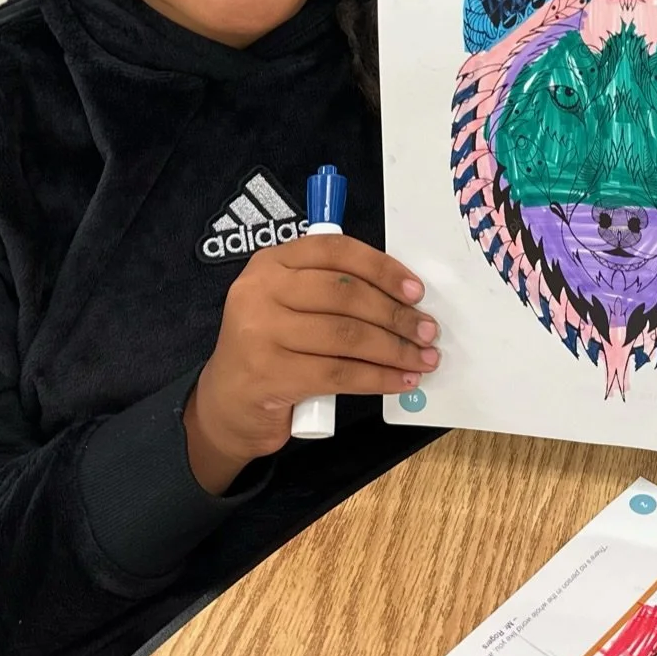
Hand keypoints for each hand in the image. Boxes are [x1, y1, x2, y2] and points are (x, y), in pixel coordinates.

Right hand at [183, 236, 437, 490]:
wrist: (229, 404)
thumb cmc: (273, 347)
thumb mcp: (291, 305)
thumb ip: (332, 288)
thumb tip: (403, 295)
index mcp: (271, 262)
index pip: (335, 251)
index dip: (382, 268)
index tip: (416, 291)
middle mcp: (260, 290)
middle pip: (345, 294)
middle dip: (395, 314)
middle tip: (428, 330)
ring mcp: (261, 332)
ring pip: (347, 335)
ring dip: (394, 349)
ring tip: (423, 358)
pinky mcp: (270, 374)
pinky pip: (340, 373)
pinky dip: (379, 377)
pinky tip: (401, 381)